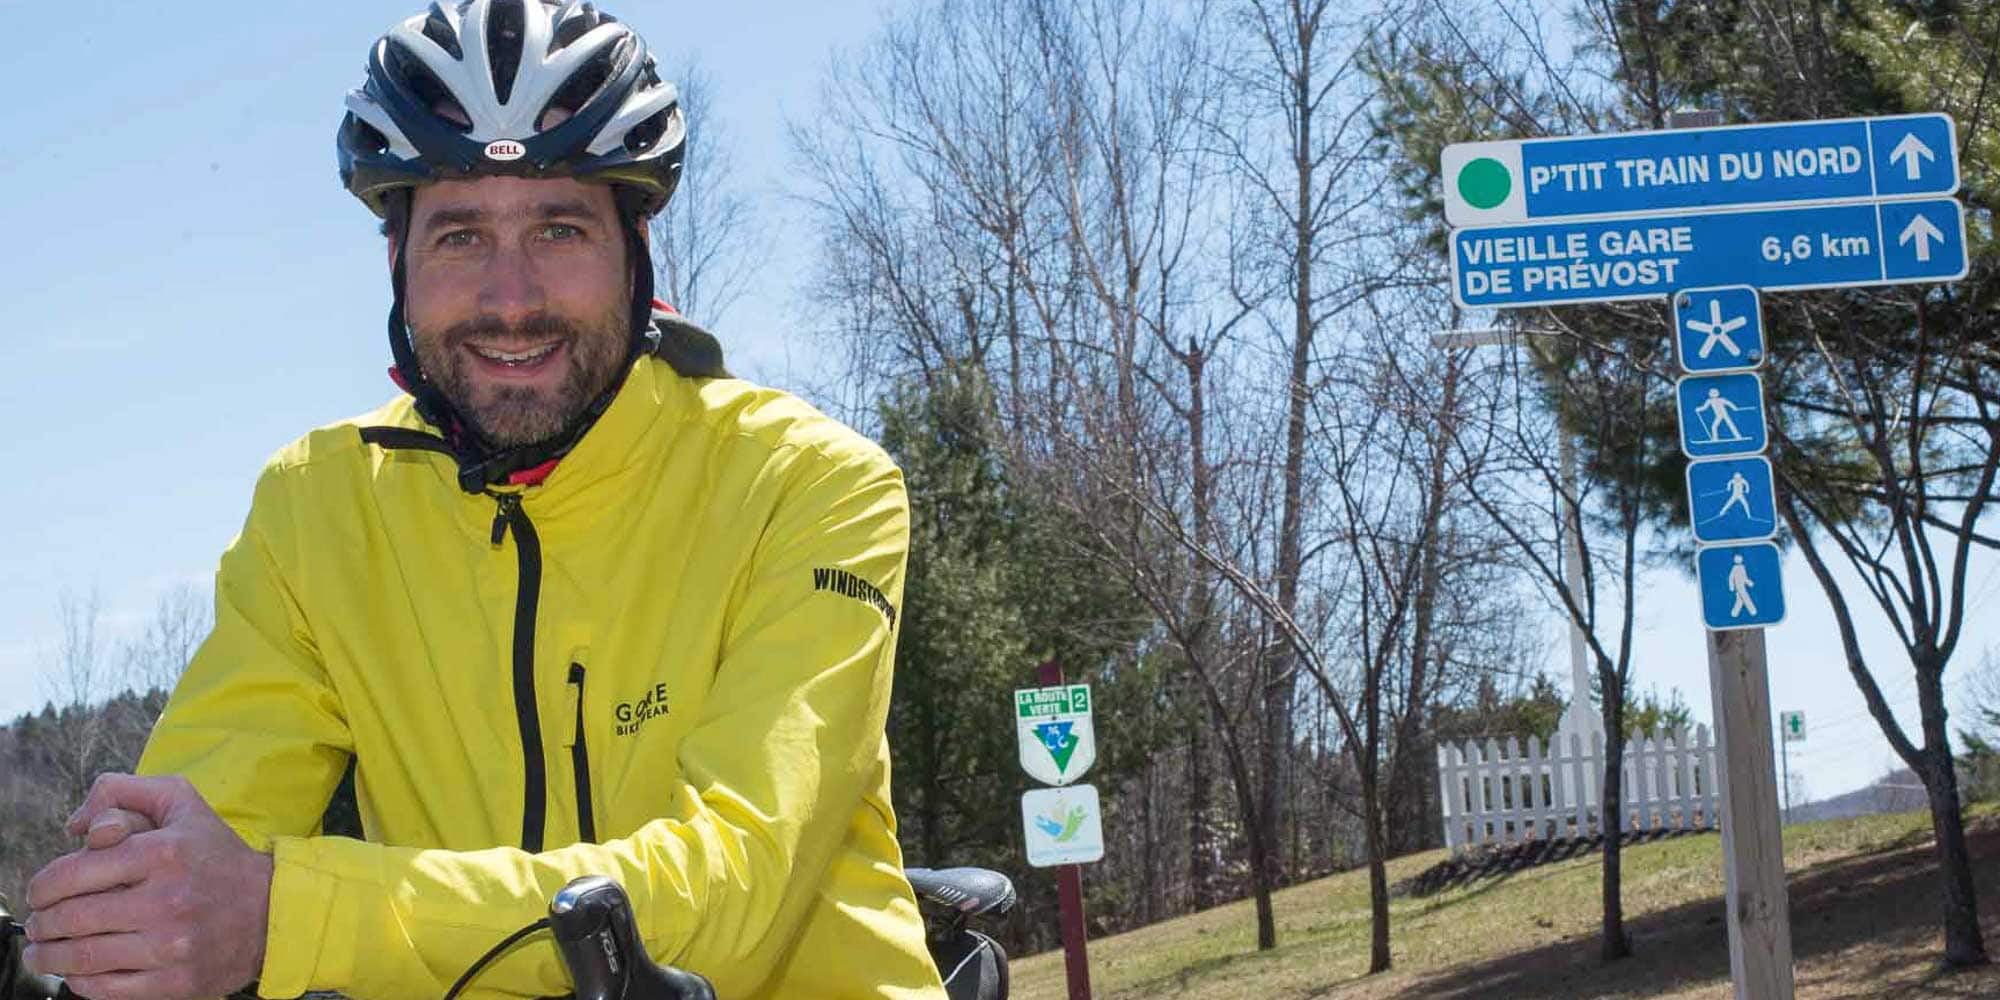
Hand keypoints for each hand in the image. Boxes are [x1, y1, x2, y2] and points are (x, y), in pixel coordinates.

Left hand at [22, 774, 270, 999]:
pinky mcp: (177, 982)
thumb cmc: (217, 856)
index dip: (42, 887)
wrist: (273, 910)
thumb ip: (122, 791)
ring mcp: (172, 945)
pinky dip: (81, 982)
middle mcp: (167, 899)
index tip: (39, 894)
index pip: (73, 873)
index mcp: (163, 852)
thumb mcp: (181, 802)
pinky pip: (108, 988)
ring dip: (50, 957)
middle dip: (42, 924)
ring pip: (84, 957)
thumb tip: (76, 825)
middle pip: (72, 918)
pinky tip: (76, 972)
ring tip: (43, 952)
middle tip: (38, 925)